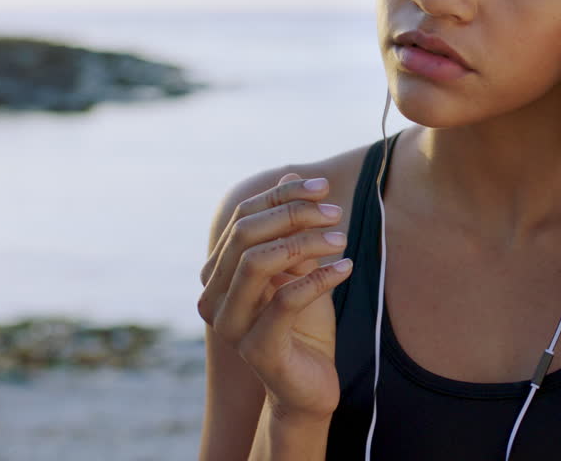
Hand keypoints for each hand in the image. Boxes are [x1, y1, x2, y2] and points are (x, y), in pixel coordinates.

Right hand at [198, 173, 352, 417]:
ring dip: (305, 242)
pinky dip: (319, 277)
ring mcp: (231, 326)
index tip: (323, 186)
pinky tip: (347, 268)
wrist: (309, 386)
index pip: (242, 218)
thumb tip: (292, 173)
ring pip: (257, 262)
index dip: (282, 195)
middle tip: (335, 212)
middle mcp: (213, 298)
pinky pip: (286, 300)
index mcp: (217, 274)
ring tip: (342, 239)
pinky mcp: (258, 348)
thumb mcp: (300, 267)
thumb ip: (291, 227)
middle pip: (244, 235)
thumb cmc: (303, 325)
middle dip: (292, 214)